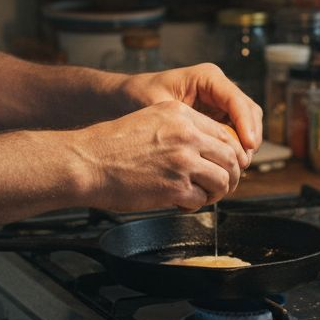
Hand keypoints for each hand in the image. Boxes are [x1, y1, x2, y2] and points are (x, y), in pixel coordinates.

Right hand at [70, 100, 246, 211]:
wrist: (88, 162)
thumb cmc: (113, 145)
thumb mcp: (151, 119)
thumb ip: (182, 128)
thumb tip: (208, 147)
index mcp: (181, 115)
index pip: (224, 134)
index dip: (231, 153)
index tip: (227, 164)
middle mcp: (186, 135)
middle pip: (230, 157)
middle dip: (231, 175)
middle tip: (224, 184)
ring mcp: (182, 162)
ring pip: (222, 180)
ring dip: (217, 192)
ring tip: (205, 195)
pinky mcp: (175, 188)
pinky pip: (201, 199)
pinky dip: (195, 204)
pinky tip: (183, 203)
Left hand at [119, 63, 262, 160]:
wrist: (127, 98)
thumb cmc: (138, 97)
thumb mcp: (157, 106)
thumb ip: (180, 123)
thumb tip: (202, 146)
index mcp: (208, 77)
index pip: (237, 101)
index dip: (246, 124)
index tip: (248, 146)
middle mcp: (218, 88)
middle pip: (250, 112)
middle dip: (250, 138)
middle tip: (242, 164)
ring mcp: (220, 103)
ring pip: (247, 124)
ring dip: (245, 146)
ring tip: (235, 169)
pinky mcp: (217, 118)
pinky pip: (235, 134)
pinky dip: (235, 150)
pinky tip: (226, 166)